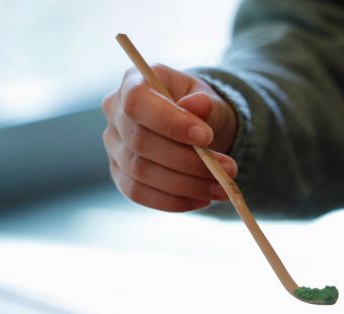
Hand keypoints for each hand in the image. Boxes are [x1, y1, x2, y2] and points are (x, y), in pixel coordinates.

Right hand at [102, 64, 237, 211]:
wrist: (197, 130)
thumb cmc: (200, 110)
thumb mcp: (211, 100)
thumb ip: (206, 103)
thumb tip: (199, 104)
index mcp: (134, 81)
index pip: (138, 102)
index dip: (169, 122)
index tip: (207, 137)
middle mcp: (115, 113)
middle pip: (141, 143)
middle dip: (188, 161)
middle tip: (229, 169)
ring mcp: (114, 146)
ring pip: (141, 173)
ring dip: (186, 185)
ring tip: (222, 188)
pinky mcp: (120, 175)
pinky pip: (139, 194)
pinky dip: (173, 201)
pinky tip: (202, 199)